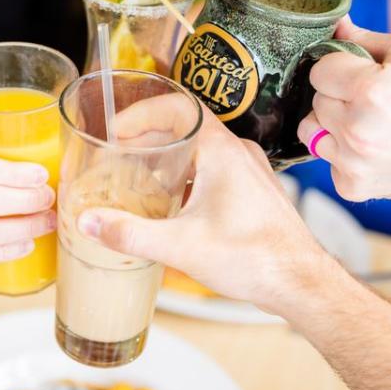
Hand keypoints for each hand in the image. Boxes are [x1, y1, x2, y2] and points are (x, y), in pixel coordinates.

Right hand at [75, 107, 341, 314]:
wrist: (300, 283)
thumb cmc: (254, 259)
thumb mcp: (180, 246)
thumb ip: (129, 233)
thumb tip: (90, 222)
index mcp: (222, 152)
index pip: (178, 107)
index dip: (141, 113)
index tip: (117, 129)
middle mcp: (239, 154)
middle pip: (186, 126)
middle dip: (148, 135)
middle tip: (118, 151)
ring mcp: (250, 172)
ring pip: (201, 148)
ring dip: (168, 155)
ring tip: (138, 174)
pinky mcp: (254, 191)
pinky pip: (215, 168)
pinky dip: (188, 173)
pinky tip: (172, 202)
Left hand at [296, 19, 390, 203]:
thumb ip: (365, 38)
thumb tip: (334, 23)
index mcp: (369, 88)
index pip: (319, 71)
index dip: (338, 69)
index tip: (359, 76)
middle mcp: (355, 127)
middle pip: (315, 100)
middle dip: (337, 97)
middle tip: (372, 103)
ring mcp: (350, 160)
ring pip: (310, 130)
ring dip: (331, 125)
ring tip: (367, 125)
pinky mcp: (350, 186)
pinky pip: (326, 159)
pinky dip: (343, 154)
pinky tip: (373, 150)